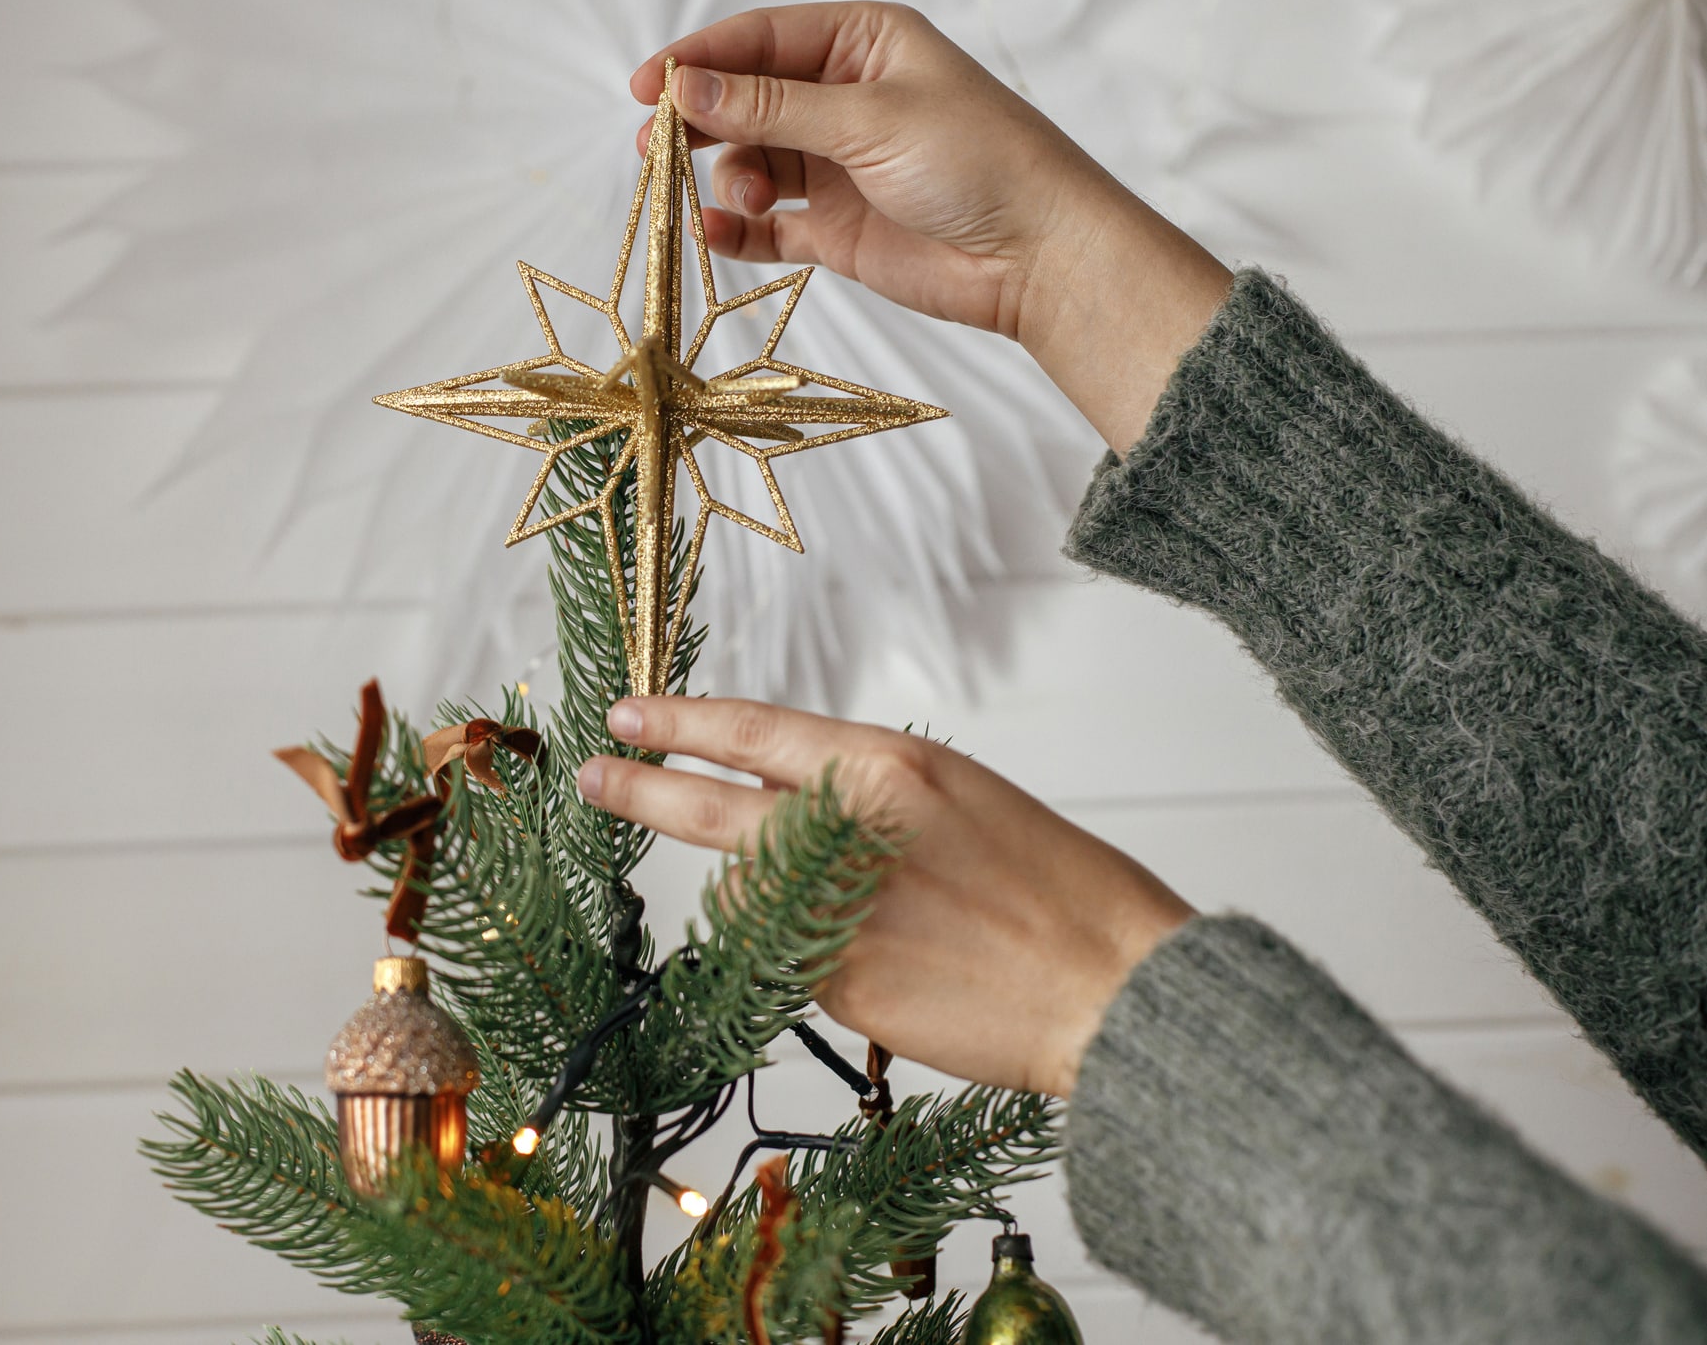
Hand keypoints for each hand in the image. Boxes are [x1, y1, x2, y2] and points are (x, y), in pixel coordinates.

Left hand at [576, 695, 1193, 1098]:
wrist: (1114, 991)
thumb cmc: (1062, 890)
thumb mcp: (963, 798)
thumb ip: (867, 794)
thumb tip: (788, 802)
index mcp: (888, 766)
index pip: (750, 732)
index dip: (679, 723)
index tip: (628, 716)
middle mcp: (846, 831)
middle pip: (706, 808)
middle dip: (639, 790)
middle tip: (592, 776)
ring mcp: (832, 913)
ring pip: (744, 895)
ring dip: (763, 897)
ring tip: (860, 914)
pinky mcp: (834, 985)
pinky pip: (782, 956)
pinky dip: (801, 952)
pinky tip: (877, 958)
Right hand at [632, 2, 1233, 453]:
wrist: (1037, 255)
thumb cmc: (980, 161)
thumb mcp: (869, 118)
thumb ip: (772, 106)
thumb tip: (688, 86)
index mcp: (862, 44)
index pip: (760, 39)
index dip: (699, 59)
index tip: (647, 87)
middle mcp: (845, 99)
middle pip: (745, 100)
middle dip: (701, 122)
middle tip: (657, 148)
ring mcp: (837, 166)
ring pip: (750, 163)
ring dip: (730, 178)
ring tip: (745, 198)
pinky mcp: (835, 229)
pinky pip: (766, 224)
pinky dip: (737, 228)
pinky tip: (717, 232)